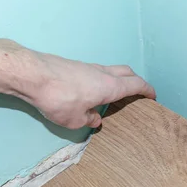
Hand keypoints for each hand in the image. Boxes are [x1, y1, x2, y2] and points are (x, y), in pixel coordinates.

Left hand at [25, 52, 155, 128]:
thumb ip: (89, 120)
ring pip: (111, 70)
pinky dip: (102, 79)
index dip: (147, 90)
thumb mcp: (75, 119)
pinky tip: (91, 92)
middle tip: (139, 92)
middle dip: (136, 81)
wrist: (32, 75)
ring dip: (118, 79)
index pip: (136, 85)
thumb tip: (95, 120)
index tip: (153, 96)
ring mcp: (88, 67)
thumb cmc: (58, 98)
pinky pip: (96, 72)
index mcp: (110, 86)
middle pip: (127, 72)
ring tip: (115, 94)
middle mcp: (102, 73)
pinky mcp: (74, 66)